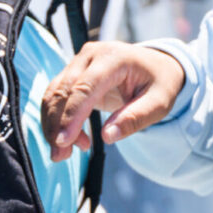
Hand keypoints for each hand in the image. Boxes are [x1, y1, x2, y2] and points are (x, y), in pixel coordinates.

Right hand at [40, 42, 185, 160]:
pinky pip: (55, 96)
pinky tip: (70, 139)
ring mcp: (79, 62)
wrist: (157, 67)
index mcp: (114, 58)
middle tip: (60, 157)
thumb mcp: (159, 103)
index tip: (63, 142)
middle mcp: (91, 55)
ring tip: (63, 154)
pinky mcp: (72, 73)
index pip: (84, 87)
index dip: (71, 116)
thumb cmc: (159, 84)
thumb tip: (107, 137)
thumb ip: (135, 118)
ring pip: (54, 94)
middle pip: (63, 91)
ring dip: (52, 125)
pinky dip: (55, 120)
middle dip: (56, 126)